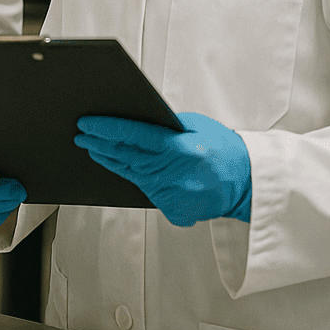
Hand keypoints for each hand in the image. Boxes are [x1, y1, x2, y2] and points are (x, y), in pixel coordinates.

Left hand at [75, 112, 251, 225]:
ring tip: (93, 149)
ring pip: (130, 175)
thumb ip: (166, 124)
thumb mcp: (196, 126)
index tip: (86, 123)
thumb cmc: (223, 150)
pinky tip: (121, 169)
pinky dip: (136, 180)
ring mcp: (173, 194)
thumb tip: (134, 119)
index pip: (133, 136)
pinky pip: (147, 193)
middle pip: (125, 157)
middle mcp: (174, 173)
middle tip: (81, 135)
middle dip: (99, 144)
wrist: (248, 183)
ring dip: (109, 161)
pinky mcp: (173, 210)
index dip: (106, 129)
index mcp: (181, 148)